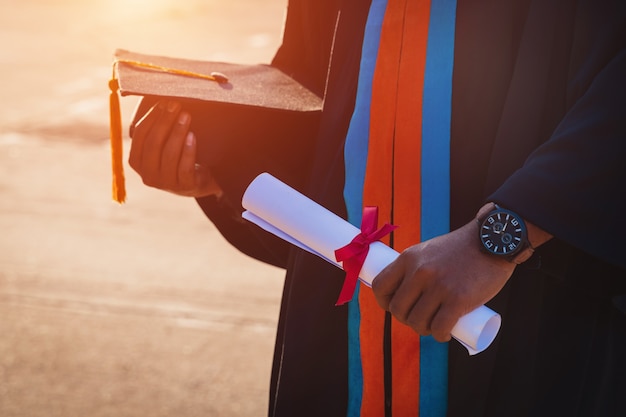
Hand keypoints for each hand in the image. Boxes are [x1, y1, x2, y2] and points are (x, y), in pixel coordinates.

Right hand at [129, 100, 221, 197]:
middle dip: (164, 121)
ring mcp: (166, 183)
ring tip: (186, 116)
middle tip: (176, 105)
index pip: (139, 135)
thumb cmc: (178, 156)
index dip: (150, 117)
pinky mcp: (185, 186)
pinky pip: (185, 166)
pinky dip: (188, 149)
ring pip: (169, 154)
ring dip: (177, 132)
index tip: (162, 102)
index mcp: (136, 162)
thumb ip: (155, 129)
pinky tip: (192, 135)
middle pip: (153, 144)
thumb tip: (157, 99)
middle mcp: (147, 175)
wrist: (198, 180)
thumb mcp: (162, 145)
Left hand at [371, 221, 514, 341]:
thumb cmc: (461, 249)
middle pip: (398, 309)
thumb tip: (404, 290)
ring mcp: (438, 286)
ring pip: (417, 321)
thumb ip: (416, 266)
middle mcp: (420, 272)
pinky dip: (440, 335)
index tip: (395, 307)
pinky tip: (444, 334)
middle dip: (406, 319)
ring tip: (434, 327)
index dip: (384, 302)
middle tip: (420, 318)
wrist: (493, 241)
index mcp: (409, 258)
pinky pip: (439, 327)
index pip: (381, 286)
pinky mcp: (458, 299)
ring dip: (424, 330)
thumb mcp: (429, 250)